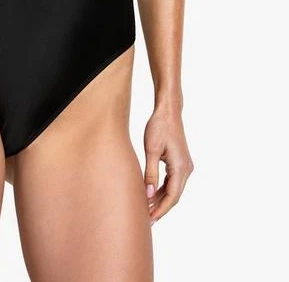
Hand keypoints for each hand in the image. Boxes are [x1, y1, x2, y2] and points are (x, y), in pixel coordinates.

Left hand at [143, 106, 193, 224]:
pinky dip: (162, 189)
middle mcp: (186, 169)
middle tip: (145, 220)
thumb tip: (149, 194)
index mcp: (181, 167)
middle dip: (160, 208)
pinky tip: (151, 195)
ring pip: (173, 190)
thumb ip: (150, 173)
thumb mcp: (151, 150)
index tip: (149, 220)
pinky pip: (172, 181)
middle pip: (174, 196)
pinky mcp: (180, 163)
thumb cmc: (158, 127)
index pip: (172, 197)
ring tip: (146, 209)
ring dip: (161, 199)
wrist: (168, 111)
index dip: (161, 210)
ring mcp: (185, 166)